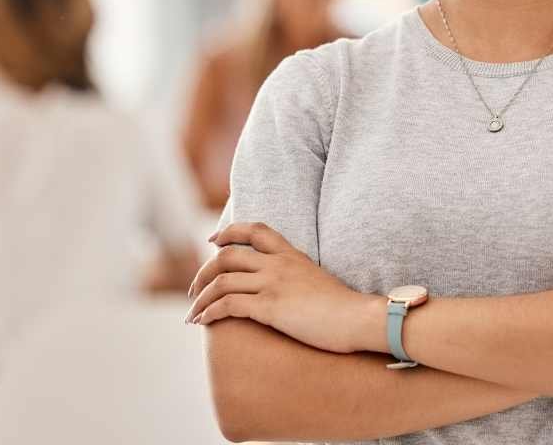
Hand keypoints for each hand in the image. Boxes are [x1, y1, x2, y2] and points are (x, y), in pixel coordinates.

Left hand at [187, 222, 379, 353]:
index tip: (213, 240)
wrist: (359, 318)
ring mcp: (273, 284)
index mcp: (291, 254)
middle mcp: (278, 264)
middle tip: (195, 289)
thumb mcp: (317, 279)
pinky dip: (210, 312)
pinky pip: (228, 304)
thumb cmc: (345, 307)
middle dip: (204, 272)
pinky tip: (204, 322)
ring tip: (193, 313)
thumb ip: (297, 275)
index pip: (255, 229)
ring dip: (201, 297)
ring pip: (222, 281)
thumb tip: (285, 287)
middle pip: (227, 256)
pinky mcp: (270, 307)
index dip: (229, 231)